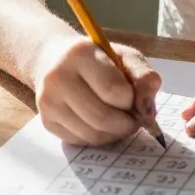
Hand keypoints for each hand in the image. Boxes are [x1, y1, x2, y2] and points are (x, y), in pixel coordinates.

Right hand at [31, 35, 161, 145]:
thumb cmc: (98, 59)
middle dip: (127, 124)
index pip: (114, 91)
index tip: (134, 97)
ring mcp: (48, 101)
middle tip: (135, 120)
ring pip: (92, 134)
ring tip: (121, 122)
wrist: (55, 60)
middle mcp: (58, 77)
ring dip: (115, 134)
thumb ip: (144, 77)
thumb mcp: (125, 57)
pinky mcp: (46, 121)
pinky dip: (99, 138)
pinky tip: (102, 125)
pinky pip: (81, 142)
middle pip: (102, 117)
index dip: (131, 100)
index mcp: (81, 53)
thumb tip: (147, 112)